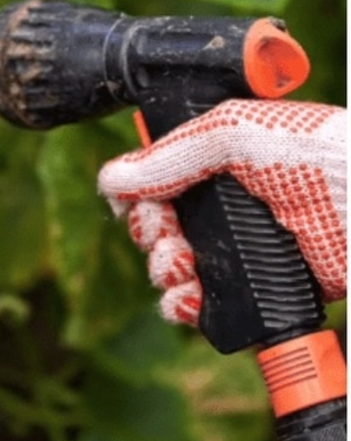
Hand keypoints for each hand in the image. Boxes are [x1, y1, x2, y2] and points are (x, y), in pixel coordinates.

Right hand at [97, 99, 345, 324]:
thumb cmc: (328, 159)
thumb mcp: (241, 134)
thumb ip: (174, 152)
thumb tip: (112, 178)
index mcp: (228, 157)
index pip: (162, 175)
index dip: (140, 190)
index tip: (133, 201)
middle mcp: (234, 203)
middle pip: (161, 223)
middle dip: (150, 232)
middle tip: (163, 235)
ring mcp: (248, 248)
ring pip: (176, 266)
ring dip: (163, 270)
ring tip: (178, 267)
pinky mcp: (261, 290)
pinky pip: (203, 305)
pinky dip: (183, 306)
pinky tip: (186, 299)